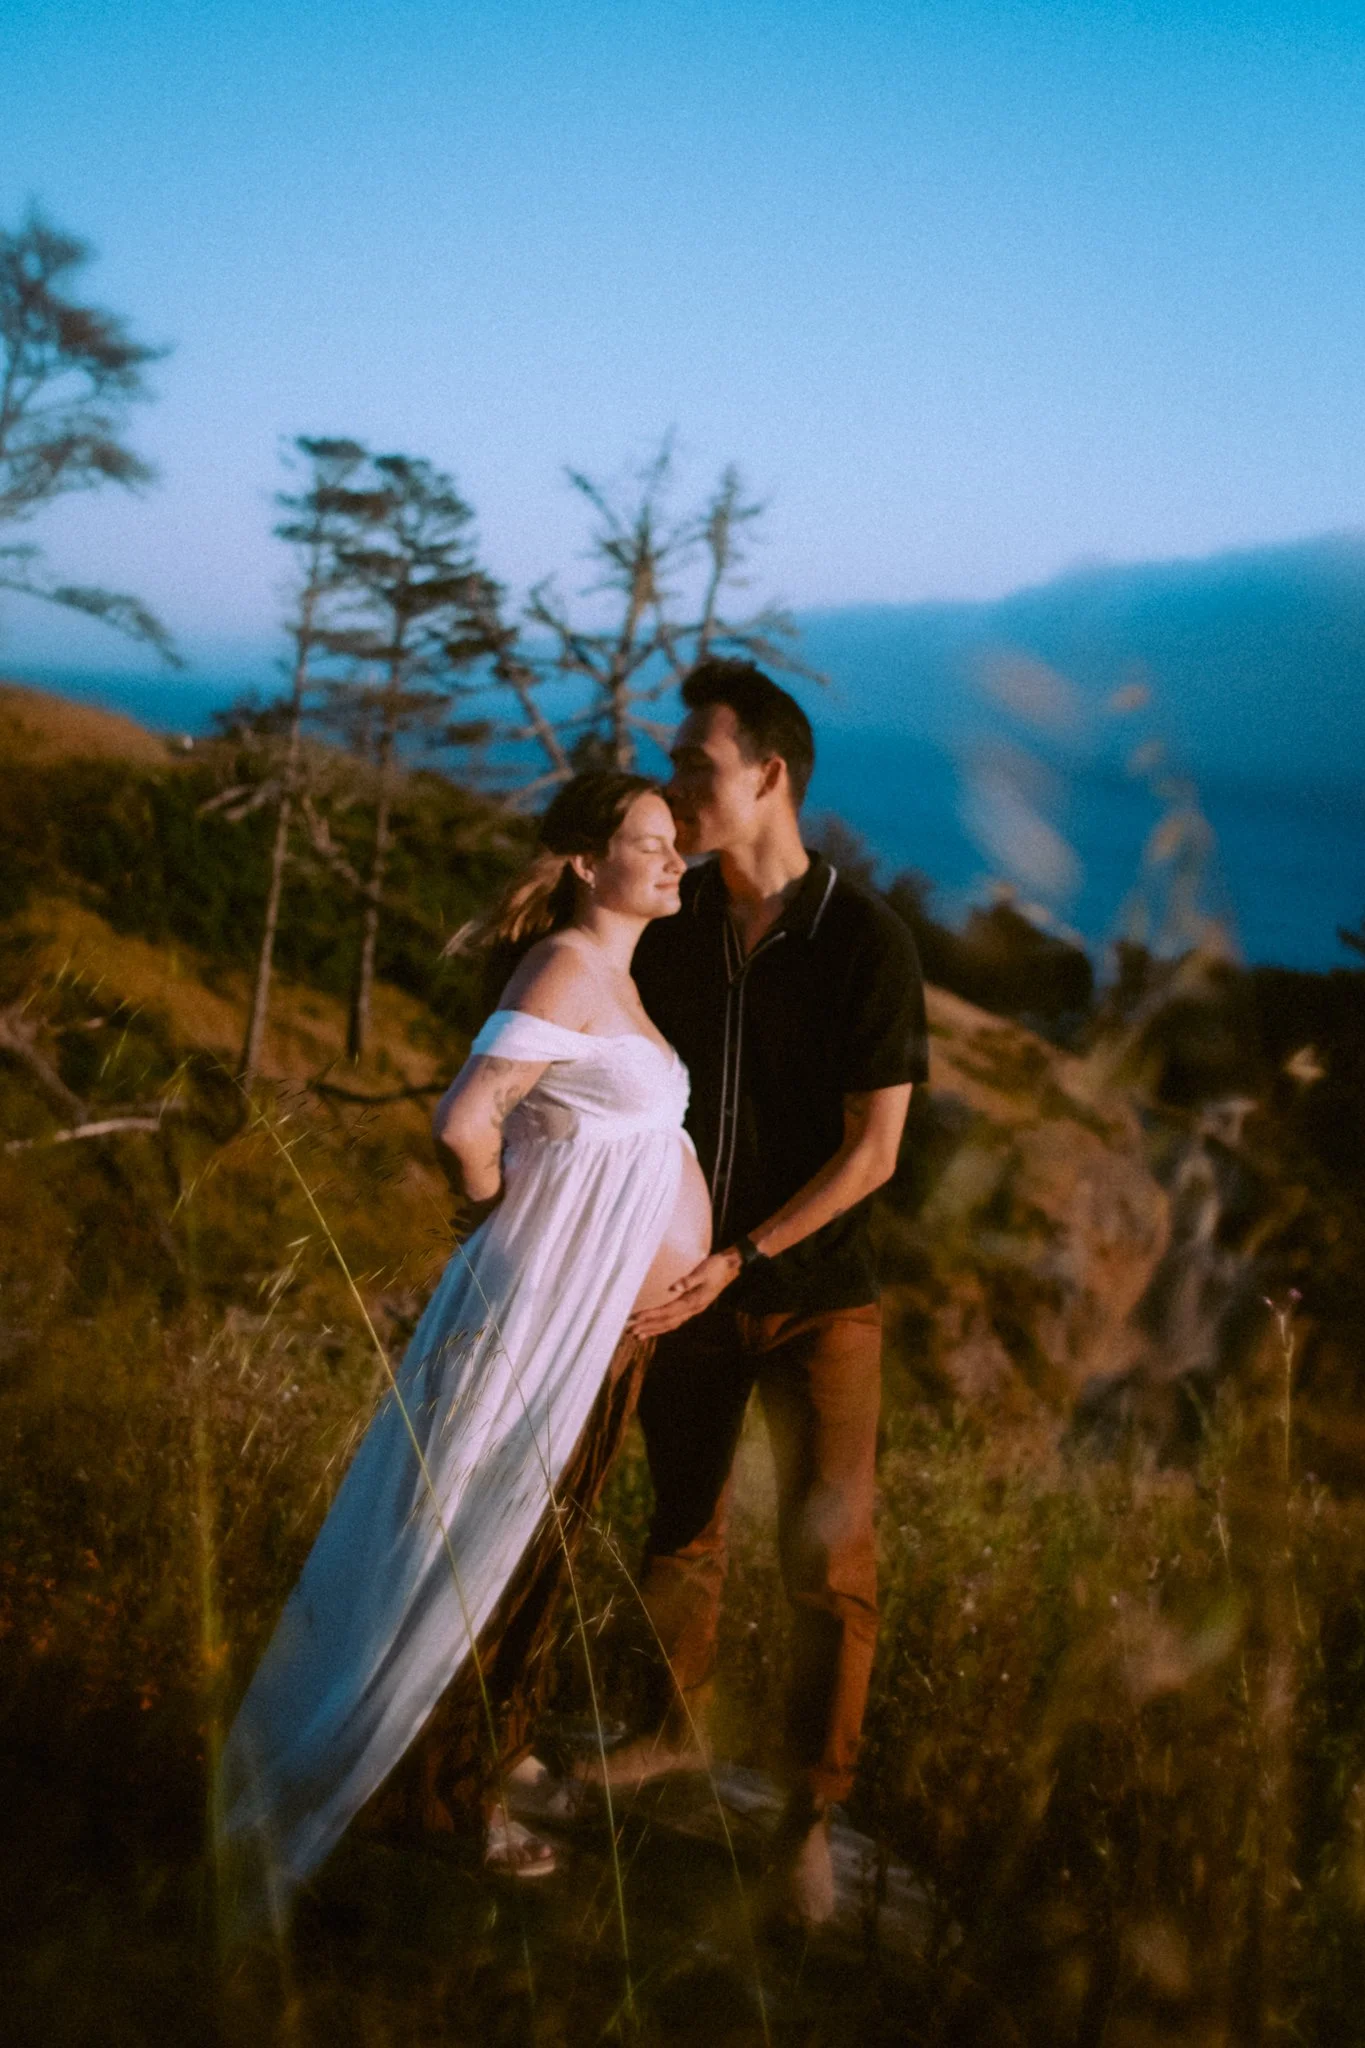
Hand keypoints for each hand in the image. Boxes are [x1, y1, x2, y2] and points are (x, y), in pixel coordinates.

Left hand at [627, 1248, 741, 1337]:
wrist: (731, 1266)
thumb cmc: (716, 1266)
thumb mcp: (703, 1271)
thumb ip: (689, 1280)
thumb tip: (674, 1287)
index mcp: (693, 1301)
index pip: (667, 1311)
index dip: (651, 1316)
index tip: (636, 1318)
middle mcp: (693, 1309)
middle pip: (667, 1322)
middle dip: (649, 1327)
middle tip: (632, 1332)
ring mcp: (694, 1309)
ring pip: (671, 1324)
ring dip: (655, 1330)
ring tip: (639, 1335)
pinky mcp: (693, 1306)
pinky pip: (676, 1320)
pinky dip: (664, 1326)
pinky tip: (656, 1327)